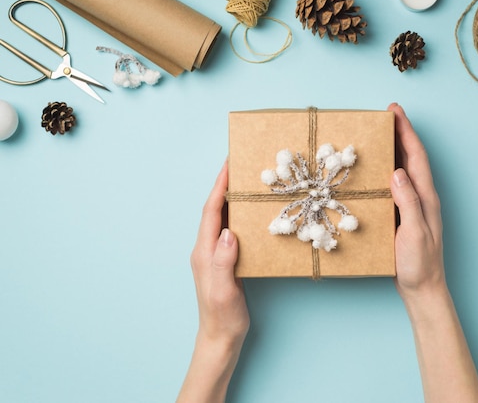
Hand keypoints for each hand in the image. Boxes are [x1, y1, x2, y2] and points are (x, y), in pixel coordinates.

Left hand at [190, 161, 248, 347]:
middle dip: (224, 185)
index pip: (211, 212)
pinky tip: (248, 213)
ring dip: (230, 198)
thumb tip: (228, 232)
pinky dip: (237, 215)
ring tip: (244, 182)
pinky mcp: (224, 261)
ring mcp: (214, 255)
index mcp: (204, 252)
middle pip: (213, 210)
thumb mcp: (223, 290)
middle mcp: (206, 249)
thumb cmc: (222, 316)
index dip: (219, 187)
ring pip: (221, 218)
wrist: (220, 337)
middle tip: (238, 165)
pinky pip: (229, 230)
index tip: (228, 165)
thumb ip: (223, 261)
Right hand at [388, 104, 477, 402]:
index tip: (394, 111)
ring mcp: (413, 206)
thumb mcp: (414, 232)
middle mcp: (421, 197)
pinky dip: (386, 169)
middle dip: (401, 133)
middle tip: (386, 114)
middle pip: (411, 157)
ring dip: (394, 149)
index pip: (416, 157)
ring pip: (403, 169)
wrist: (422, 288)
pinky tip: (375, 170)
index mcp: (426, 197)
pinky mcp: (403, 215)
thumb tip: (397, 171)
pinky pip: (395, 185)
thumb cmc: (420, 264)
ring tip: (379, 134)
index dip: (406, 132)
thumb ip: (408, 202)